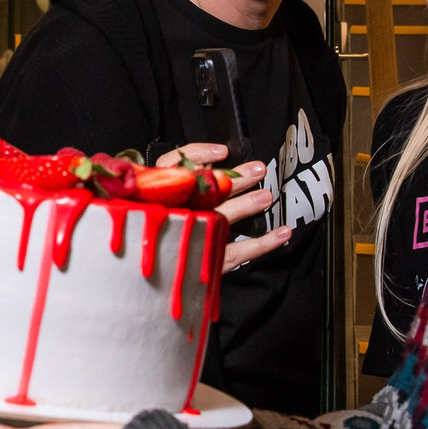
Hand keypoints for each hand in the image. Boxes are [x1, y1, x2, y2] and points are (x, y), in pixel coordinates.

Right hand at [149, 142, 288, 272]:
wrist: (145, 276)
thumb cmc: (152, 234)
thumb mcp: (149, 206)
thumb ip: (175, 185)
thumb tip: (212, 165)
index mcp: (154, 197)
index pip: (172, 166)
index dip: (199, 155)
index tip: (222, 152)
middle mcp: (169, 216)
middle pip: (203, 192)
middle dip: (234, 179)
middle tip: (257, 170)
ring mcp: (187, 240)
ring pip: (220, 219)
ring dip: (247, 205)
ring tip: (266, 196)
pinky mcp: (204, 264)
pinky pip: (238, 252)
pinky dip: (264, 243)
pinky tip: (282, 233)